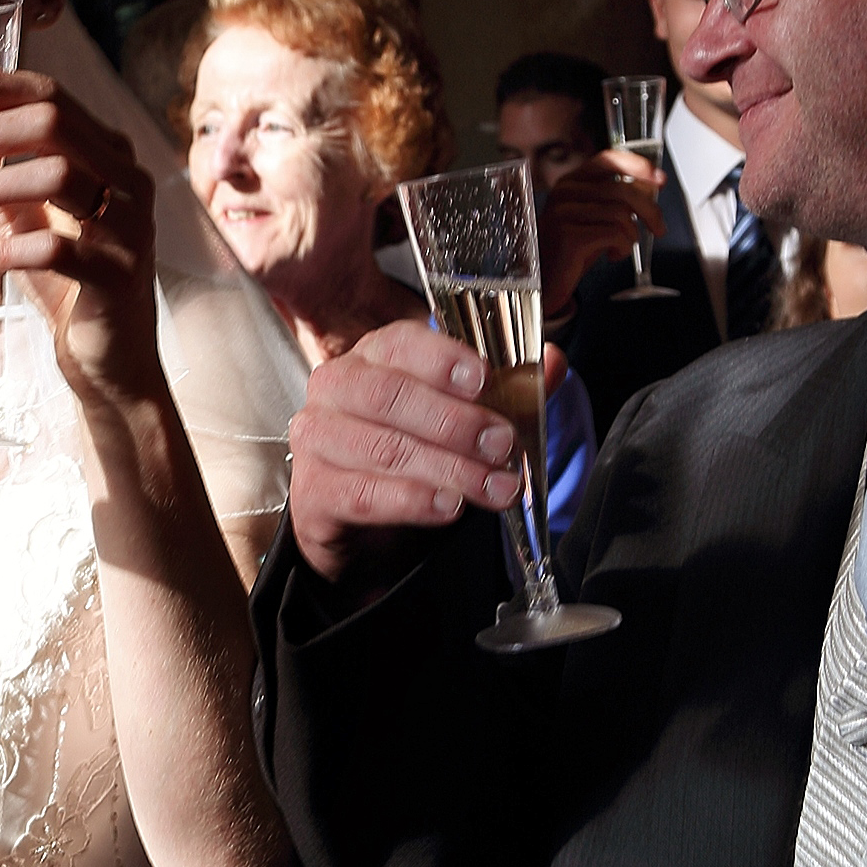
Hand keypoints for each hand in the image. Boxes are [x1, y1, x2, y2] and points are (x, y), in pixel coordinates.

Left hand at [0, 63, 166, 411]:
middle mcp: (127, 177)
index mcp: (107, 152)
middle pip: (51, 123)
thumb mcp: (32, 219)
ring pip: (57, 176)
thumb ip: (3, 176)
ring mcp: (130, 224)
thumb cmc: (69, 283)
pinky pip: (55, 249)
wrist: (114, 360)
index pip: (49, 94)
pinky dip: (3, 249)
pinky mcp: (119, 273)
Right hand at [286, 317, 528, 585]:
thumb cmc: (411, 456)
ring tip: (493, 488)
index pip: (402, 342)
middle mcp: (336, 388)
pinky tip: (446, 507)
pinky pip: (361, 493)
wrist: (361, 525)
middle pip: (390, 394)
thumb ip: (507, 391)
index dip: (443, 359)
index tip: (483, 379)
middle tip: (502, 444)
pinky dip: (410, 500)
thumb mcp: (462, 422)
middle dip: (455, 422)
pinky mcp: (311, 489)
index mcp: (374, 357)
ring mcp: (317, 437)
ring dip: (447, 469)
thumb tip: (555, 363)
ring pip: (383, 447)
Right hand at [540, 152, 662, 316]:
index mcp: (572, 182)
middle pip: (622, 189)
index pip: (608, 160)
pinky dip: (623, 247)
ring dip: (631, 235)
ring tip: (622, 246)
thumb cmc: (570, 250)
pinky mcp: (568, 235)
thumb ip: (617, 200)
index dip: (638, 166)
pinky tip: (613, 254)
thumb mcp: (595, 219)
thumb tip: (650, 187)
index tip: (659, 179)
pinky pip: (614, 234)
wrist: (544, 281)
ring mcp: (564, 212)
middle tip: (659, 228)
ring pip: (621, 214)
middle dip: (649, 211)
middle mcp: (565, 192)